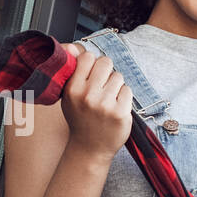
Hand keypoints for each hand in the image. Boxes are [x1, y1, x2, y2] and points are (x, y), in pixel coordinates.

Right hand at [61, 42, 132, 160]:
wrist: (89, 149)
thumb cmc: (80, 119)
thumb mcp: (69, 97)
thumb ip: (72, 73)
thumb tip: (72, 47)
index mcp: (73, 89)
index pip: (88, 57)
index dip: (92, 63)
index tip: (92, 74)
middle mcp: (88, 96)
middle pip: (106, 62)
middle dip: (106, 71)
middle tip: (103, 86)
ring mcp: (105, 105)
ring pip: (118, 76)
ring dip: (116, 85)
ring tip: (108, 99)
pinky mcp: (121, 113)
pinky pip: (128, 90)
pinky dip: (124, 97)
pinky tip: (116, 107)